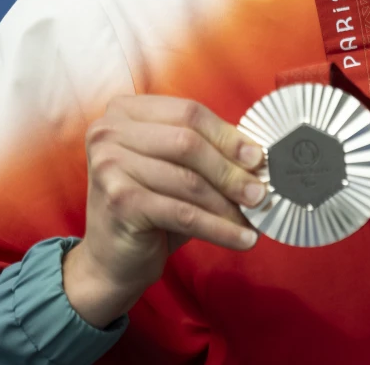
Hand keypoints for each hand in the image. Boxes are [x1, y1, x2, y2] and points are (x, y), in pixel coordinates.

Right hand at [62, 96, 264, 326]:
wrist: (111, 259)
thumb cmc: (150, 206)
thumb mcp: (176, 168)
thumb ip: (207, 150)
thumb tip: (258, 154)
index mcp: (125, 110)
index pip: (190, 113)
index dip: (228, 136)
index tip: (258, 158)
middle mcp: (109, 132)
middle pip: (189, 143)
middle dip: (231, 171)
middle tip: (260, 192)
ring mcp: (109, 165)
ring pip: (189, 181)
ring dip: (228, 204)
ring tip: (254, 218)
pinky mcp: (118, 201)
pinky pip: (184, 213)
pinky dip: (219, 228)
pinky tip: (242, 239)